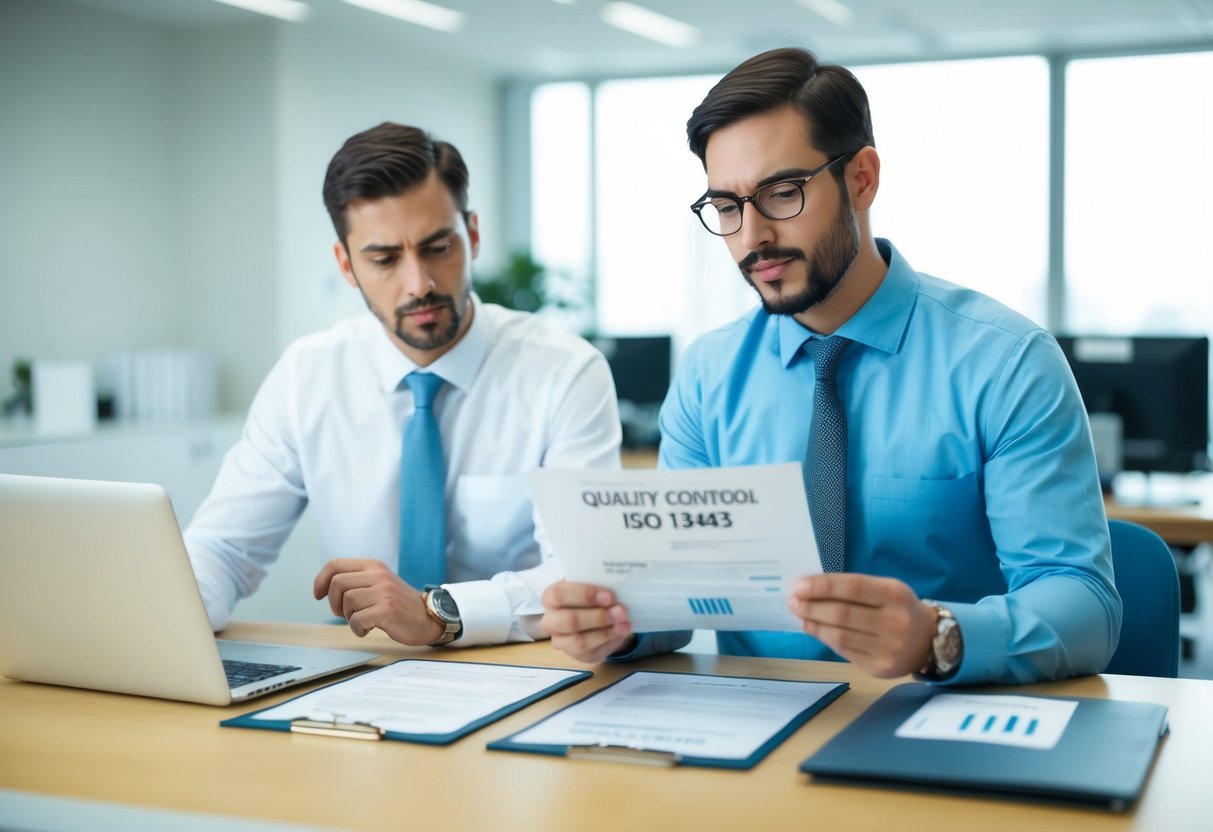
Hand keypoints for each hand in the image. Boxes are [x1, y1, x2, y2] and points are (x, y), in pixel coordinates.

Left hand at [313, 558, 442, 644]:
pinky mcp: (387, 610)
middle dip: (334, 602)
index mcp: (374, 566)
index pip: (335, 564)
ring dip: (348, 617)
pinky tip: (367, 629)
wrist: (429, 617)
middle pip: (337, 583)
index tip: (318, 595)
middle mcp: (378, 575)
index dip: (320, 580)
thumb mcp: (379, 583)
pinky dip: (357, 629)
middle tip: (343, 613)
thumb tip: (326, 587)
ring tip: (362, 620)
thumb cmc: (400, 604)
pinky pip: (357, 620)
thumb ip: (358, 580)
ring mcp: (384, 592)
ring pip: (347, 602)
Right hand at [540, 580, 633, 662]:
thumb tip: (618, 587)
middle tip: (621, 611)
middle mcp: (551, 621)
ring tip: (624, 623)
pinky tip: (622, 631)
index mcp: (550, 597)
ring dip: (605, 632)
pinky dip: (610, 641)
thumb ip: (599, 585)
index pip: (559, 594)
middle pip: (569, 621)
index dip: (584, 595)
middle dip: (598, 617)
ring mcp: (562, 641)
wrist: (597, 615)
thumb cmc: (591, 596)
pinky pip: (592, 651)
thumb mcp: (593, 586)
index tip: (608, 596)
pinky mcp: (578, 655)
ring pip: (579, 641)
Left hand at [787, 573, 935, 677]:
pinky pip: (844, 651)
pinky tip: (814, 629)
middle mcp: (894, 621)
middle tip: (793, 602)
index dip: (822, 587)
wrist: (929, 641)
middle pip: (843, 614)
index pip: (852, 588)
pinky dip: (825, 638)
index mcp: (895, 594)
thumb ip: (853, 588)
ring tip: (800, 615)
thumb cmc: (898, 608)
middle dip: (812, 607)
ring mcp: (888, 647)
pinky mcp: (880, 667)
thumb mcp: (885, 589)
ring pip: (840, 636)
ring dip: (814, 624)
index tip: (798, 586)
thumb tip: (810, 588)